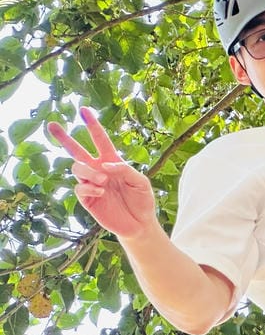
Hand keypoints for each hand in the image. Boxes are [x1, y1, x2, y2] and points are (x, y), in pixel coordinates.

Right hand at [48, 108, 158, 240]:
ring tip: (103, 181)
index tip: (84, 110)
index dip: (93, 125)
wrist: (140, 223)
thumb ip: (125, 170)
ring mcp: (91, 184)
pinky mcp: (87, 199)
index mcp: (112, 162)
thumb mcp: (141, 182)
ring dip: (89, 172)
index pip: (100, 140)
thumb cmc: (142, 200)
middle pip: (77, 151)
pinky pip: (80, 188)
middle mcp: (98, 170)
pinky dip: (89, 187)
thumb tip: (105, 165)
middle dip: (64, 138)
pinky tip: (101, 191)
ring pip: (78, 168)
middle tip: (52, 124)